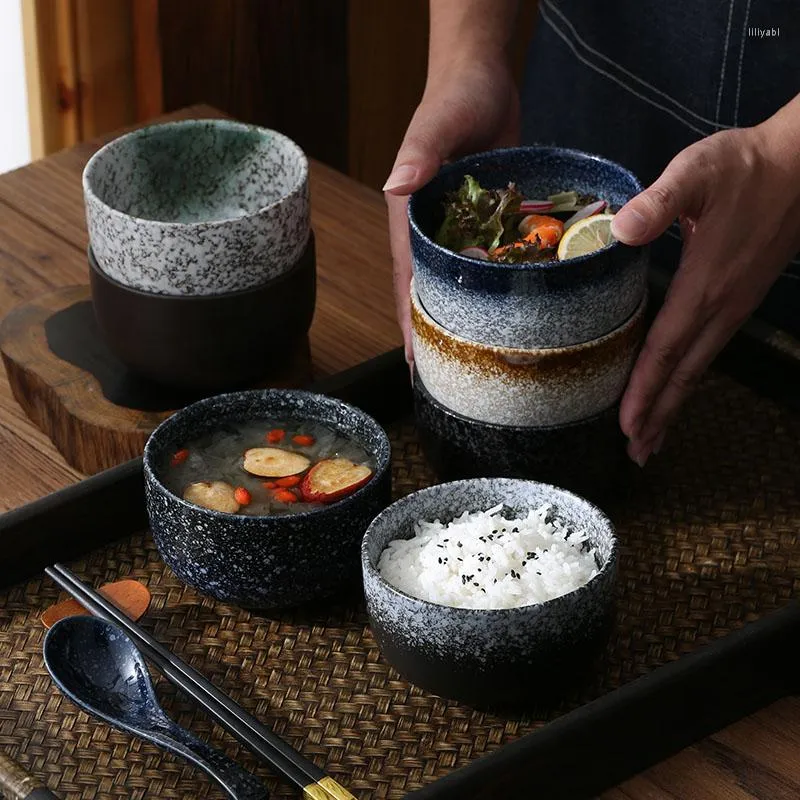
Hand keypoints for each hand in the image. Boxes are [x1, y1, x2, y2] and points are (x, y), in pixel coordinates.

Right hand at [384, 59, 519, 365]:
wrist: (482, 78)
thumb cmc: (454, 97)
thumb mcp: (435, 123)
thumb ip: (420, 152)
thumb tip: (398, 184)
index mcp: (411, 219)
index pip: (405, 280)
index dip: (410, 322)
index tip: (416, 362)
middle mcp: (432, 231)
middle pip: (430, 291)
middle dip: (436, 333)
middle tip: (450, 377)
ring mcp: (461, 229)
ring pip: (461, 282)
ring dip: (466, 317)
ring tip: (480, 358)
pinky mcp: (488, 221)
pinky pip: (491, 261)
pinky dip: (496, 288)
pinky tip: (514, 312)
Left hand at [613, 106, 799, 465]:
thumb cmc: (746, 167)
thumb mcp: (698, 172)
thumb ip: (659, 201)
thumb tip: (622, 228)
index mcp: (704, 286)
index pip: (666, 350)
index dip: (644, 389)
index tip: (626, 427)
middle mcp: (721, 307)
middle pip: (684, 374)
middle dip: (658, 415)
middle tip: (636, 453)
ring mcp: (734, 307)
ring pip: (699, 368)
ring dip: (673, 404)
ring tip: (652, 437)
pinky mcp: (740, 299)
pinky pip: (708, 351)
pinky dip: (688, 379)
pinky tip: (678, 385)